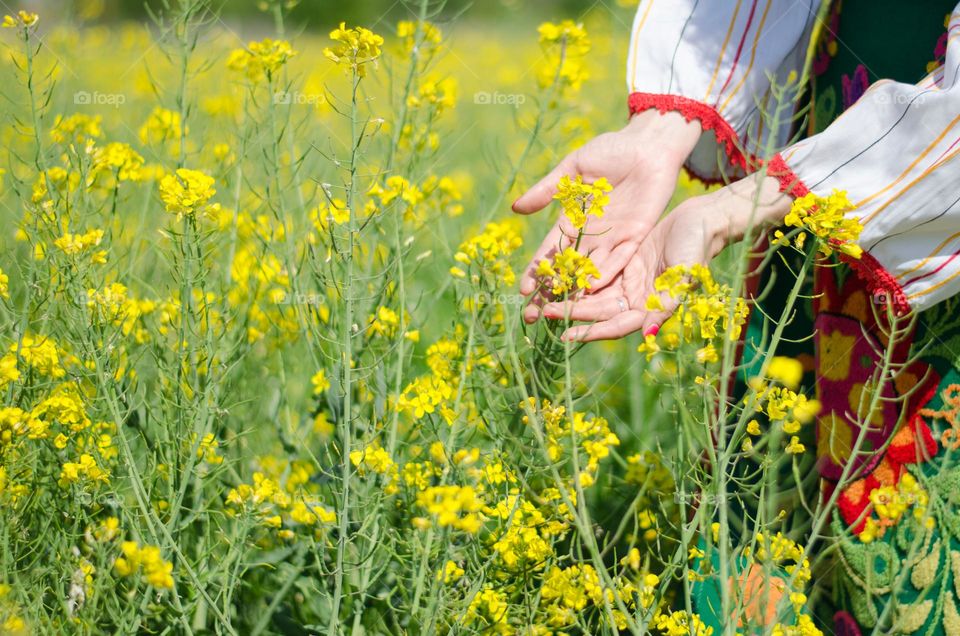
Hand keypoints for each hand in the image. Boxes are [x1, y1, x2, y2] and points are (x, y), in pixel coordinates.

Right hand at [513, 110, 701, 299]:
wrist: (649, 143)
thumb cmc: (612, 150)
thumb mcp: (573, 168)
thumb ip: (547, 189)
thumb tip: (515, 208)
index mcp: (573, 219)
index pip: (551, 251)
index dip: (537, 271)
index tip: (523, 291)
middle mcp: (592, 234)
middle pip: (568, 268)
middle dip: (552, 292)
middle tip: (535, 314)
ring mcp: (614, 237)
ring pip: (592, 269)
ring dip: (577, 290)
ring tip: (562, 310)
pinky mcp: (636, 234)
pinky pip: (620, 257)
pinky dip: (606, 272)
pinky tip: (592, 289)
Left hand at [539, 175, 790, 340]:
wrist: (702, 220)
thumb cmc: (698, 247)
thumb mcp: (684, 275)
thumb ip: (667, 304)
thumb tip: (648, 334)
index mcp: (649, 308)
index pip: (614, 326)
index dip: (590, 331)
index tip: (565, 335)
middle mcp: (635, 299)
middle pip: (596, 311)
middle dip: (569, 313)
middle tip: (540, 313)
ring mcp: (627, 281)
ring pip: (591, 293)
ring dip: (567, 296)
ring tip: (540, 298)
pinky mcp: (621, 262)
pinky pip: (593, 272)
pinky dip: (575, 275)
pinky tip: (555, 275)